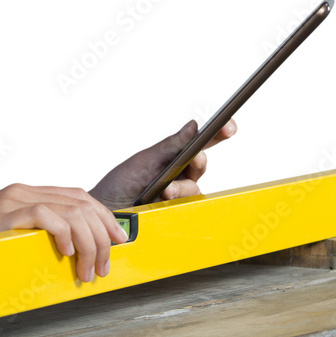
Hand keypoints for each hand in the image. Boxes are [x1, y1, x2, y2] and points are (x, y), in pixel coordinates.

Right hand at [0, 183, 128, 282]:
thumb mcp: (9, 234)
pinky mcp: (3, 214)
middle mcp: (23, 191)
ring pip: (70, 211)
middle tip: (104, 264)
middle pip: (81, 203)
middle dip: (103, 235)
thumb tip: (73, 252)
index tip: (118, 240)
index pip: (78, 196)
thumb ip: (36, 233)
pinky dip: (63, 233)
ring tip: (87, 270)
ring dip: (88, 244)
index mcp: (27, 193)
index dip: (103, 217)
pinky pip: (45, 215)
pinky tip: (66, 252)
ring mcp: (13, 200)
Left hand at [86, 118, 236, 209]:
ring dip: (182, 186)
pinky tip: (164, 200)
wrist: (107, 211)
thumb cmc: (121, 183)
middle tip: (194, 159)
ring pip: (195, 185)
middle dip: (199, 161)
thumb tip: (194, 126)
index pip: (199, 140)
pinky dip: (178, 200)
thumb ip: (171, 145)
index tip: (228, 126)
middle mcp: (178, 170)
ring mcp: (178, 190)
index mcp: (171, 153)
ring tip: (165, 190)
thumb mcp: (145, 160)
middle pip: (201, 162)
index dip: (217, 131)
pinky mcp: (176, 208)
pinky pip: (188, 204)